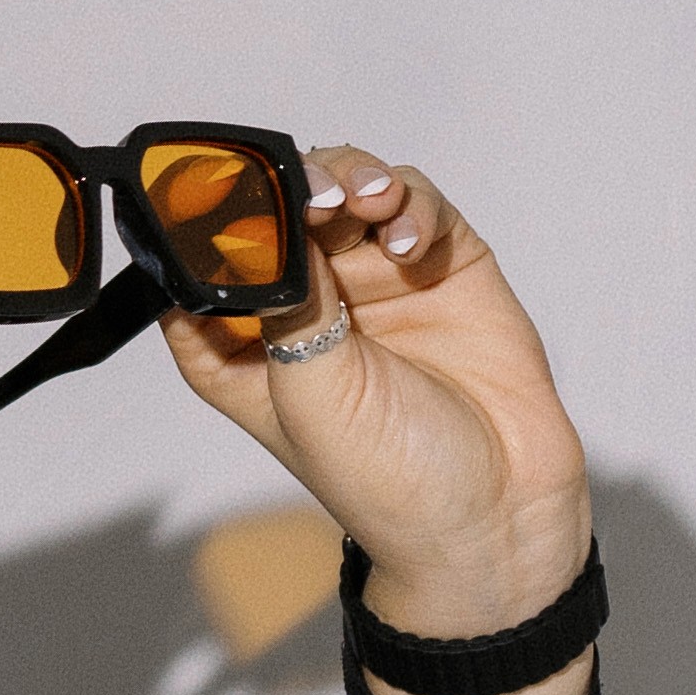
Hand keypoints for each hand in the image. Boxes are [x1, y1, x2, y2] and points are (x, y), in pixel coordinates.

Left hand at [159, 147, 592, 694]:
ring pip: (348, 190)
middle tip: (316, 196)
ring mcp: (373, 280)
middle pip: (281, 206)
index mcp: (243, 344)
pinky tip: (410, 243)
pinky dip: (411, 206)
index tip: (224, 195)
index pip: (200, 260)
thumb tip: (271, 220)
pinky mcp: (440, 266)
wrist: (495, 514)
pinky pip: (415, 206)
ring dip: (353, 180)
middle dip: (294, 185)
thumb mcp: (310, 394)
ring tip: (367, 202)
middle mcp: (304, 304)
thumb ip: (288, 302)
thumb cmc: (387, 481)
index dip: (206, 220)